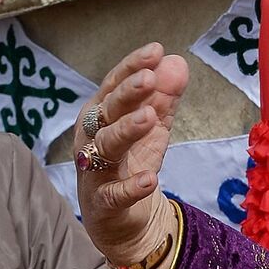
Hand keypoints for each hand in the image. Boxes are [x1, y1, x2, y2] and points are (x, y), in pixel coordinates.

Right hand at [74, 43, 186, 268]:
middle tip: (149, 78)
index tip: (155, 50)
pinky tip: (150, 178)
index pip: (115, 85)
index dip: (132, 67)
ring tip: (148, 118)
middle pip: (107, 111)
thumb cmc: (132, 161)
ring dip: (126, 131)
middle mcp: (92, 138)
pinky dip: (131, 187)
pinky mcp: (103, 203)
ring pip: (106, 147)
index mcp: (102, 115)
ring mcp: (94, 171)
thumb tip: (176, 61)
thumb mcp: (152, 127)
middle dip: (127, 94)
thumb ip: (164, 96)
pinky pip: (115, 193)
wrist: (123, 217)